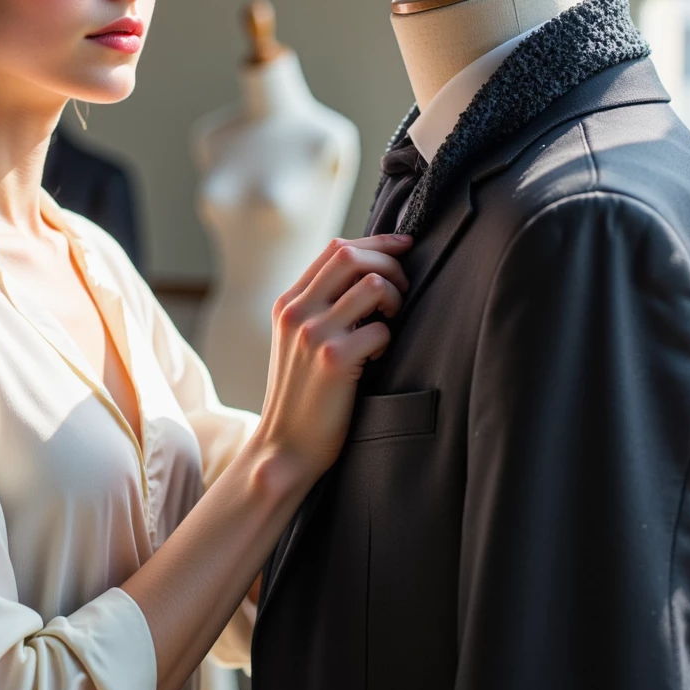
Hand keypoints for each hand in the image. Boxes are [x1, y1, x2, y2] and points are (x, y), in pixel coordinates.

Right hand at [255, 233, 412, 485]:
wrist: (285, 447)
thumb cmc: (303, 396)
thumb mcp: (298, 342)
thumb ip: (321, 307)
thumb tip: (368, 274)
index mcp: (288, 303)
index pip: (334, 249)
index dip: (376, 242)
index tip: (404, 247)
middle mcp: (296, 312)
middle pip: (351, 255)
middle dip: (390, 263)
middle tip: (404, 289)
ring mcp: (313, 334)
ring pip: (372, 285)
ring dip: (394, 299)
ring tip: (390, 323)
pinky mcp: (333, 360)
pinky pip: (381, 329)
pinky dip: (389, 340)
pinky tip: (378, 358)